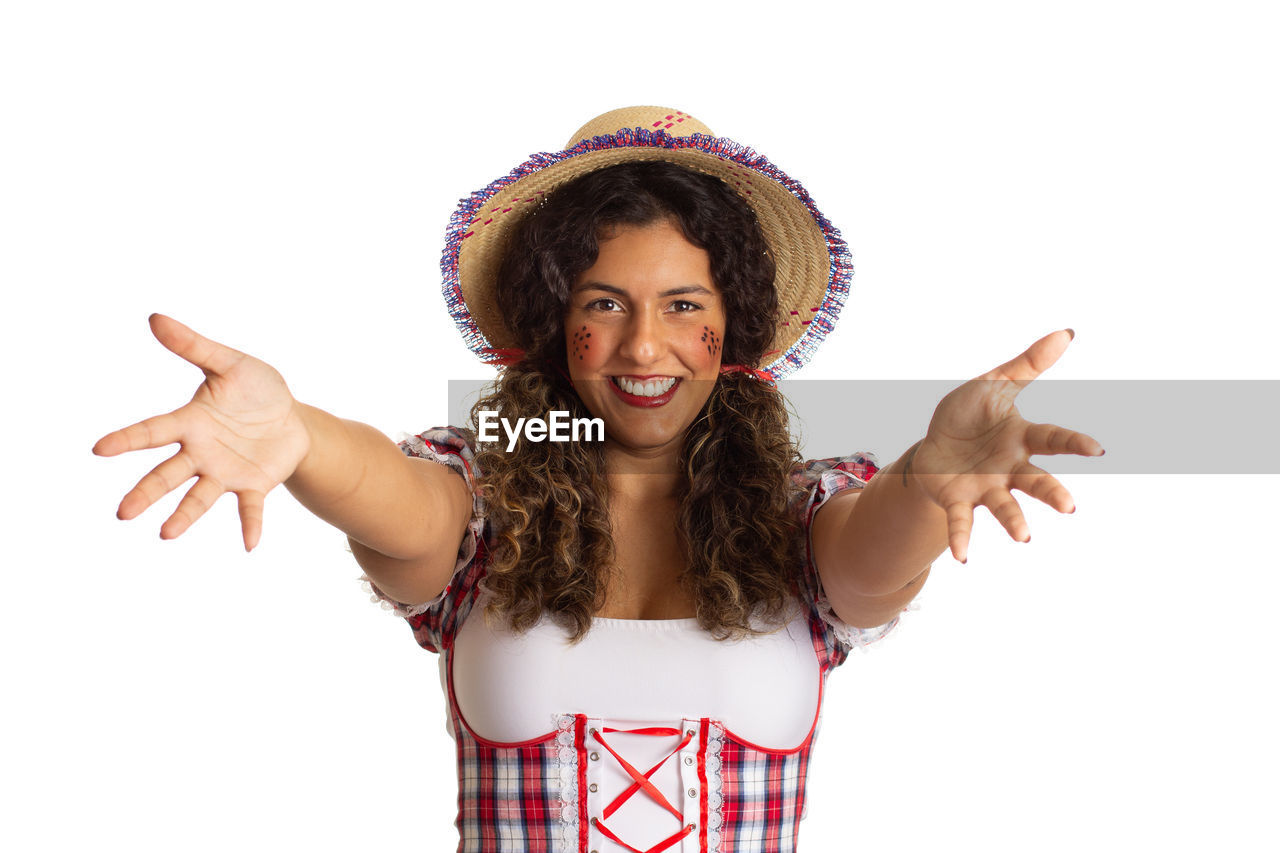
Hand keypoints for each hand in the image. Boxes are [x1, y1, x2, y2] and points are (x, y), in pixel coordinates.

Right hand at [93, 314, 310, 550]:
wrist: (291, 417)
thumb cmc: (256, 389)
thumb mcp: (230, 364)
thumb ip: (195, 346)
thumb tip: (155, 318)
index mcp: (191, 422)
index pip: (153, 431)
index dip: (127, 439)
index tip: (98, 449)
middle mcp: (201, 452)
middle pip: (168, 474)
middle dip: (147, 492)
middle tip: (123, 513)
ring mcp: (225, 472)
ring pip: (199, 497)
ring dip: (184, 516)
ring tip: (166, 534)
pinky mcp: (253, 485)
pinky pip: (250, 508)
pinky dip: (250, 525)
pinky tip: (250, 545)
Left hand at [910, 329, 1103, 563]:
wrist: (934, 443)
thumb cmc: (970, 415)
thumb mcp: (994, 384)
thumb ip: (1028, 364)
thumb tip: (1067, 332)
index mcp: (1020, 437)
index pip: (1053, 439)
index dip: (1074, 443)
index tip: (1097, 449)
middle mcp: (1008, 467)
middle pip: (1035, 481)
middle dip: (1052, 493)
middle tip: (1070, 507)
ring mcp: (985, 487)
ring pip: (1004, 506)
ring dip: (1014, 521)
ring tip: (1025, 538)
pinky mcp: (958, 501)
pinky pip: (962, 521)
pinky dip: (962, 538)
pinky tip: (962, 557)